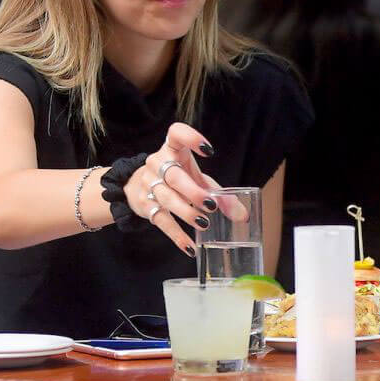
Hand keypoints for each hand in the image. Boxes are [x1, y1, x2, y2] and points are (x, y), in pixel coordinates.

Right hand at [124, 122, 224, 252]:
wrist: (136, 187)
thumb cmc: (175, 179)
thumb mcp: (196, 179)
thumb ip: (219, 194)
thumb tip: (243, 216)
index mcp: (172, 149)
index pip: (176, 134)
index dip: (191, 138)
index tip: (208, 151)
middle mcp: (157, 164)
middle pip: (173, 176)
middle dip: (193, 191)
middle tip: (211, 205)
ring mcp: (148, 184)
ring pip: (166, 198)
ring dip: (186, 212)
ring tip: (204, 223)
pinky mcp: (144, 205)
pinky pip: (161, 221)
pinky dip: (176, 235)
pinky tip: (189, 247)